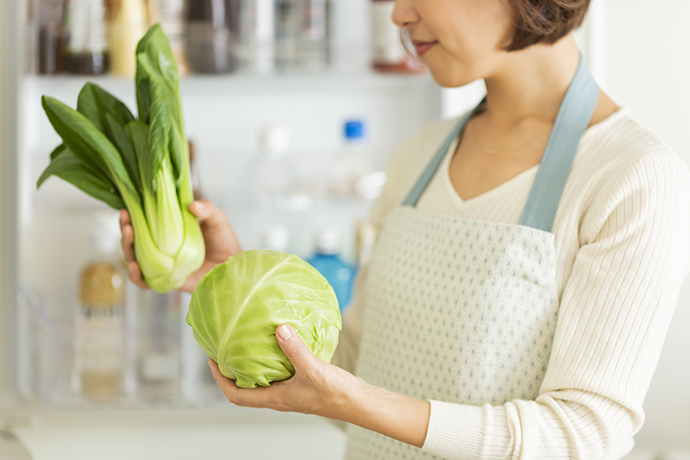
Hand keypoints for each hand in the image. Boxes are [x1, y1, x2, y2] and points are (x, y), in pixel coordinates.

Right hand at [120, 200, 242, 292]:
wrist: (234, 267)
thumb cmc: (225, 242)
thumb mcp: (218, 220)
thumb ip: (208, 209)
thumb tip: (192, 205)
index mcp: (169, 230)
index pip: (144, 221)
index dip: (132, 215)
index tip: (127, 207)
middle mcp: (162, 247)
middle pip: (134, 240)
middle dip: (125, 230)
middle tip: (126, 221)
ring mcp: (163, 264)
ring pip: (135, 259)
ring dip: (127, 249)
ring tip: (128, 237)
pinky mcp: (168, 281)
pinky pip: (146, 282)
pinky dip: (137, 277)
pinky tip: (134, 268)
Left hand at [209, 324, 366, 420]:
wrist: (359, 402)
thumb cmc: (336, 394)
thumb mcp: (312, 368)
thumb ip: (294, 348)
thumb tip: (279, 328)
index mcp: (275, 398)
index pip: (236, 395)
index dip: (219, 380)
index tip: (210, 360)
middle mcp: (279, 396)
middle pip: (245, 388)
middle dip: (230, 371)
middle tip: (223, 350)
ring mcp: (291, 391)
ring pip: (262, 380)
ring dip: (250, 365)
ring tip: (245, 344)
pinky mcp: (302, 383)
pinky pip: (279, 372)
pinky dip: (273, 359)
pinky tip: (280, 342)